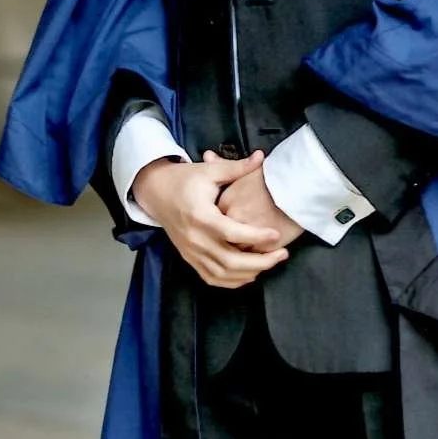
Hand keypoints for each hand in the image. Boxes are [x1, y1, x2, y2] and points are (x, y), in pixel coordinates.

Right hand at [132, 151, 288, 288]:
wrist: (155, 192)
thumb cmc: (184, 179)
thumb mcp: (209, 170)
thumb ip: (236, 167)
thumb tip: (261, 157)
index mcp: (200, 216)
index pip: (231, 233)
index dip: (256, 236)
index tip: (276, 234)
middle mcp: (194, 238)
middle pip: (229, 261)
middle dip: (259, 261)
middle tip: (282, 254)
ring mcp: (190, 252)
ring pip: (222, 274)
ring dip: (249, 273)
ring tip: (271, 263)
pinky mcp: (189, 258)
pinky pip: (211, 278)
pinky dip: (232, 281)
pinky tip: (250, 274)